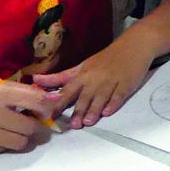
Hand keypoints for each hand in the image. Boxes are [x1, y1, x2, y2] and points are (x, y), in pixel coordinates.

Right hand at [0, 79, 55, 153]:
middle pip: (32, 127)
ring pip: (22, 142)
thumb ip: (21, 92)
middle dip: (39, 126)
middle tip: (36, 122)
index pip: (36, 102)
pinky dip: (10, 143)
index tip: (49, 110)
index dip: (48, 107)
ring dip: (26, 137)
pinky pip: (7, 148)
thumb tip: (49, 99)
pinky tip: (3, 134)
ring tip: (20, 129)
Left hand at [32, 38, 154, 128]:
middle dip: (79, 109)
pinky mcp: (127, 83)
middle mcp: (96, 78)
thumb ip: (60, 77)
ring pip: (102, 96)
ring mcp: (112, 80)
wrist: (133, 45)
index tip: (51, 115)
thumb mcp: (82, 66)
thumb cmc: (105, 58)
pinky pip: (119, 94)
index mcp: (83, 74)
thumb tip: (36, 80)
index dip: (60, 102)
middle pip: (86, 95)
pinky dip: (114, 103)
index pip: (69, 89)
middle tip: (74, 125)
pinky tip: (109, 111)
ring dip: (95, 109)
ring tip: (89, 121)